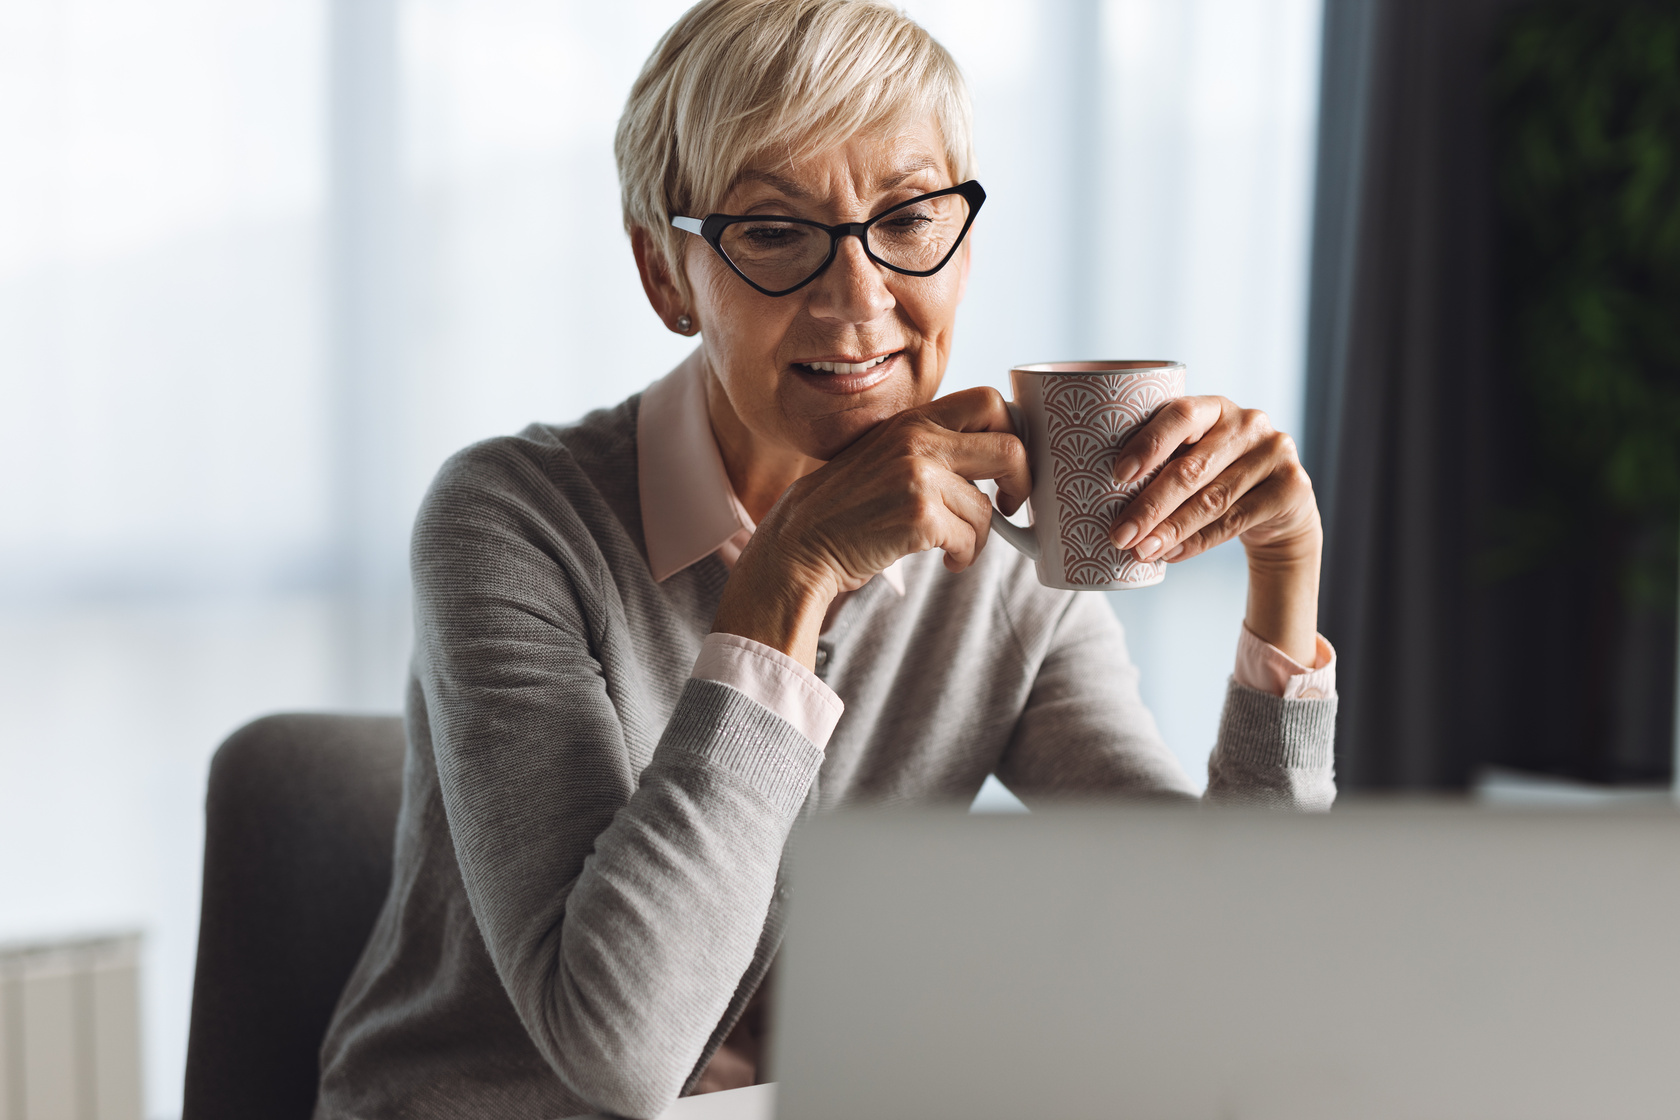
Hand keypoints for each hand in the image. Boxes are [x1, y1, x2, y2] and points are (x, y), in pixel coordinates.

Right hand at [711, 388, 1030, 665]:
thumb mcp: (886, 455)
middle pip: (1010, 449)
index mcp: (913, 420)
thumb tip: (997, 455)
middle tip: (1012, 504)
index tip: (1008, 464)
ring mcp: (918, 478)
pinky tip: (944, 560)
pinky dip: (963, 557)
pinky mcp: (919, 518)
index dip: (1013, 433)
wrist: (801, 541)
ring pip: (987, 509)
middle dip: (1023, 482)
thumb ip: (930, 446)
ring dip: (979, 537)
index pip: (989, 401)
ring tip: (953, 546)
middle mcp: (918, 440)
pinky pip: (970, 540)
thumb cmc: (848, 506)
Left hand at [1108, 396, 1322, 663]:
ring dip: (1170, 529)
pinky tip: (1169, 555)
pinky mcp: (1292, 488)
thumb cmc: (1210, 479)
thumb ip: (1149, 461)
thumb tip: (1065, 488)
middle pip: (1193, 467)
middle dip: (1150, 505)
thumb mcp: (1186, 458)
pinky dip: (1197, 542)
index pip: (1180, 415)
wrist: (1278, 505)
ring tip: (1138, 549)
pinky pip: (1236, 521)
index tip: (1115, 475)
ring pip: (1213, 499)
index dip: (1148, 444)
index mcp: (1213, 407)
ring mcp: (1274, 454)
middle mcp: (1248, 423)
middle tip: (1117, 534)